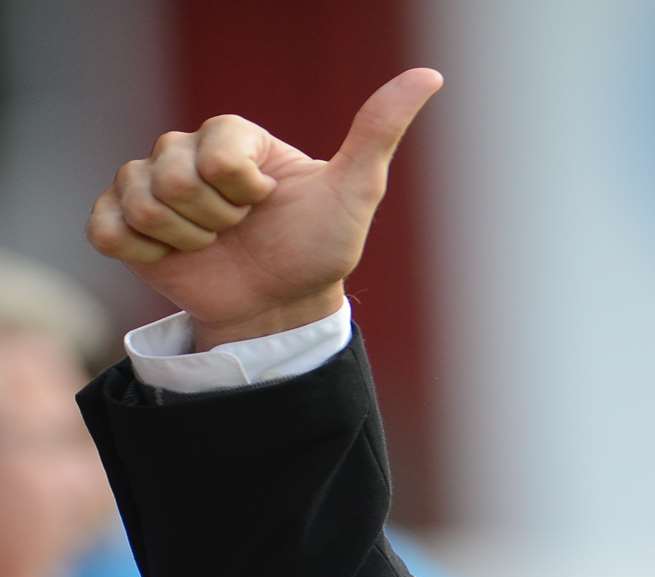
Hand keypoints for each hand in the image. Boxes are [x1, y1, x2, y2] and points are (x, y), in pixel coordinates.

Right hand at [87, 68, 442, 349]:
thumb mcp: (356, 190)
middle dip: (215, 218)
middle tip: (241, 229)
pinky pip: (107, 228)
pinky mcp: (124, 225)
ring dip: (185, 238)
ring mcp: (150, 187)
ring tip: (214, 244)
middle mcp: (186, 152)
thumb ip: (379, 130)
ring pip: (140, 202)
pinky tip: (176, 258)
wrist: (280, 307)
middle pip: (171, 176)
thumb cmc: (318, 247)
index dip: (242, 191)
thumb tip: (429, 74)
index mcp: (232, 136)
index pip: (215, 155)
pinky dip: (145, 252)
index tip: (267, 203)